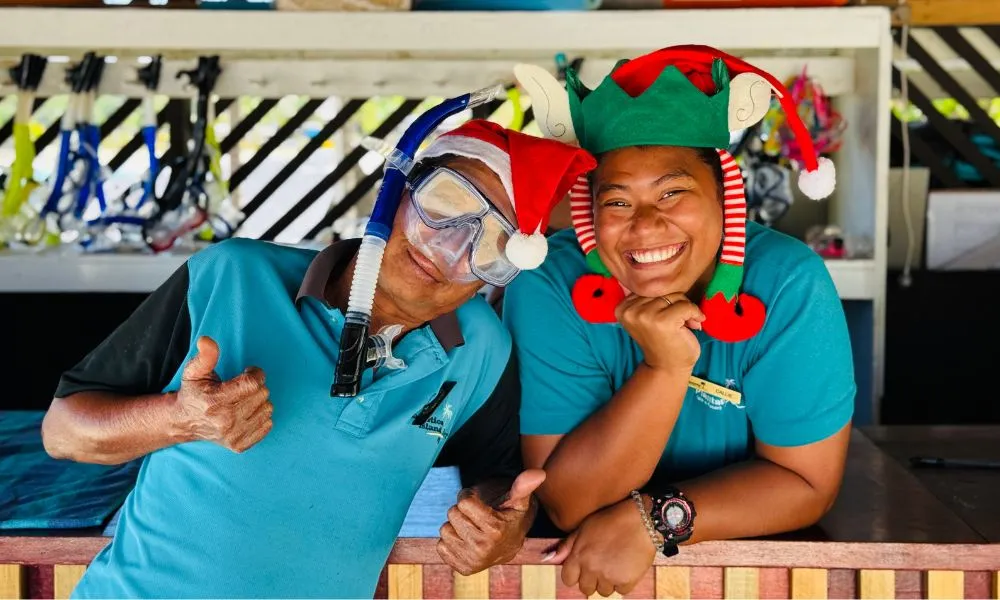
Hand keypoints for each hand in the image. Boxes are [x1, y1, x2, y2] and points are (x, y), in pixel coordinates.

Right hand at [172, 336, 272, 452]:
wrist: (185, 422)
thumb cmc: (193, 393)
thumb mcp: (194, 371)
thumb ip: (205, 356)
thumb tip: (207, 341)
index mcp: (215, 402)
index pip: (253, 383)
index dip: (255, 373)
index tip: (248, 372)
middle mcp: (225, 421)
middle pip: (262, 395)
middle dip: (256, 386)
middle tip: (243, 386)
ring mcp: (233, 436)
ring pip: (267, 409)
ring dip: (259, 401)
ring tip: (244, 399)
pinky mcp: (240, 445)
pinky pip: (267, 425)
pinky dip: (261, 416)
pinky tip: (247, 412)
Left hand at [437, 469, 545, 574]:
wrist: (508, 547)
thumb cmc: (511, 518)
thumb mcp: (518, 500)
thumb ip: (523, 485)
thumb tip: (538, 473)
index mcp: (495, 529)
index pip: (463, 502)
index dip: (469, 498)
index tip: (479, 504)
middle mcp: (483, 548)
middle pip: (452, 514)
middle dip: (461, 512)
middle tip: (475, 517)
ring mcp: (472, 561)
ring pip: (444, 530)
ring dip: (455, 527)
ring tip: (471, 529)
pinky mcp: (462, 569)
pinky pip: (440, 547)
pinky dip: (450, 542)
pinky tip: (466, 541)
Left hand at [545, 497, 656, 596]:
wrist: (642, 520)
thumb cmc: (611, 520)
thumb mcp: (584, 527)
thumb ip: (566, 546)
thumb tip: (546, 559)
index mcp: (578, 556)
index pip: (568, 579)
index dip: (576, 573)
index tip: (585, 566)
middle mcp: (591, 569)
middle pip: (585, 588)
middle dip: (592, 578)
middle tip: (602, 563)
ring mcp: (609, 576)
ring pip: (603, 591)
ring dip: (608, 581)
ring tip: (615, 562)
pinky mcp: (627, 581)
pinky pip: (621, 590)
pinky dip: (624, 581)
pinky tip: (626, 565)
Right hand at [615, 292, 704, 374]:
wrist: (667, 368)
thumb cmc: (662, 340)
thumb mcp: (647, 316)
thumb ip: (647, 298)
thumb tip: (653, 274)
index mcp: (622, 307)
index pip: (650, 287)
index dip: (663, 300)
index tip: (666, 316)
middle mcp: (630, 310)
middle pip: (663, 289)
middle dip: (676, 304)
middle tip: (679, 322)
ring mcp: (645, 316)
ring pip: (676, 296)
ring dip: (686, 309)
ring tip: (684, 325)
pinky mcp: (662, 321)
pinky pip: (686, 306)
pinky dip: (695, 314)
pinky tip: (693, 325)